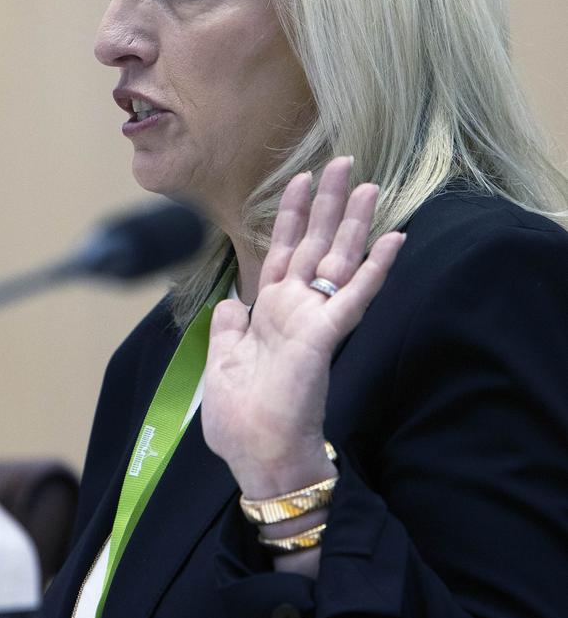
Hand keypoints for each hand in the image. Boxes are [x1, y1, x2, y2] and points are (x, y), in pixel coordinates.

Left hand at [201, 157, 405, 496]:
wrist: (257, 454)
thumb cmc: (240, 416)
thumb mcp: (223, 361)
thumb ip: (229, 327)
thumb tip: (229, 302)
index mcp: (270, 309)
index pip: (284, 249)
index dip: (293, 214)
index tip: (301, 178)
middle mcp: (296, 306)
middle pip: (316, 243)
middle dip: (329, 203)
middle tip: (345, 163)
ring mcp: (314, 318)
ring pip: (340, 259)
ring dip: (355, 223)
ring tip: (370, 186)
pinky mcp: (326, 334)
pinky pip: (355, 295)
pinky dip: (375, 268)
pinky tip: (394, 239)